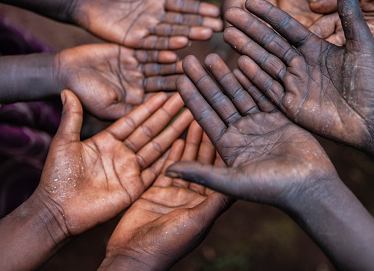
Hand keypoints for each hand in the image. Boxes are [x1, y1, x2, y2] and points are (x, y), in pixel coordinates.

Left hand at [34, 91, 192, 236]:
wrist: (57, 210)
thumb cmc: (56, 177)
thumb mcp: (64, 142)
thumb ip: (72, 117)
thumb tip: (67, 90)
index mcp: (107, 141)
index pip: (133, 120)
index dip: (148, 108)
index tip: (163, 94)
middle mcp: (122, 153)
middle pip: (150, 131)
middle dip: (167, 115)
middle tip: (184, 99)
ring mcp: (130, 170)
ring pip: (157, 147)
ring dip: (174, 132)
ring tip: (191, 118)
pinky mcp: (135, 188)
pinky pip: (156, 171)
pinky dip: (170, 159)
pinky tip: (184, 145)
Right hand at [56, 43, 182, 119]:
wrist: (62, 72)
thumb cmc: (81, 95)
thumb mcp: (104, 108)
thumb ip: (127, 112)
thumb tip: (149, 119)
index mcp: (135, 104)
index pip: (157, 108)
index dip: (172, 106)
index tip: (189, 104)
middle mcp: (139, 87)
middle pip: (163, 85)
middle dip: (179, 84)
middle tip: (198, 83)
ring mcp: (136, 69)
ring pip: (159, 67)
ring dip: (174, 66)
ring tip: (190, 64)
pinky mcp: (131, 52)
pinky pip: (148, 51)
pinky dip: (160, 50)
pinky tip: (174, 49)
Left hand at [70, 0, 222, 48]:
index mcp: (156, 2)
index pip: (183, 6)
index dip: (199, 9)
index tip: (217, 11)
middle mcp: (154, 18)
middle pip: (182, 21)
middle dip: (201, 23)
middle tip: (221, 27)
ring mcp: (144, 30)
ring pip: (171, 33)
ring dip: (189, 34)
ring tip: (206, 34)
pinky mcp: (132, 40)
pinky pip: (152, 44)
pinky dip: (166, 46)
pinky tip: (181, 46)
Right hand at [100, 122, 230, 270]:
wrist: (134, 254)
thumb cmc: (170, 244)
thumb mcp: (198, 221)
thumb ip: (216, 203)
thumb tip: (239, 186)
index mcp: (208, 205)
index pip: (220, 174)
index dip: (224, 152)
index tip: (229, 131)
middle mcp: (194, 197)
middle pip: (203, 163)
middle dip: (206, 141)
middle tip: (209, 120)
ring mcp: (176, 193)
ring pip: (186, 162)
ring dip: (190, 142)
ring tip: (194, 121)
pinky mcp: (157, 191)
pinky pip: (167, 167)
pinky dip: (173, 152)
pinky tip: (177, 137)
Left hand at [165, 54, 335, 207]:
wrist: (310, 187)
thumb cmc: (271, 189)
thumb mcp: (232, 181)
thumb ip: (201, 173)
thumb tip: (167, 171)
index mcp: (228, 146)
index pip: (205, 117)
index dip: (191, 98)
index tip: (178, 79)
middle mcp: (242, 133)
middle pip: (219, 101)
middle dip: (204, 80)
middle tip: (188, 60)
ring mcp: (261, 124)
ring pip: (240, 93)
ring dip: (226, 75)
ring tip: (211, 55)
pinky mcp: (280, 117)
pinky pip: (264, 93)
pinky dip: (254, 78)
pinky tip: (242, 60)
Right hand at [223, 0, 373, 148]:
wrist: (373, 120)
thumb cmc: (372, 82)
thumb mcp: (362, 45)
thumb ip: (351, 18)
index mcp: (315, 48)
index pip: (287, 27)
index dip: (269, 14)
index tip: (251, 1)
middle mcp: (301, 64)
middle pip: (270, 43)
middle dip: (250, 29)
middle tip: (229, 14)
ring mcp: (294, 84)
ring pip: (265, 62)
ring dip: (246, 48)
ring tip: (228, 33)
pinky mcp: (290, 105)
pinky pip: (268, 88)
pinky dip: (255, 77)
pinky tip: (240, 63)